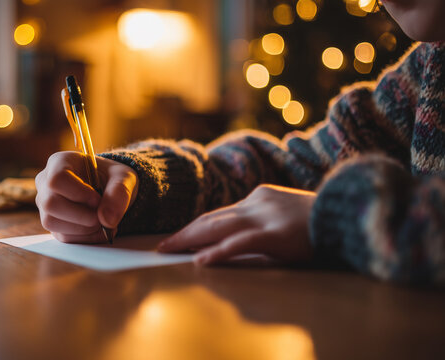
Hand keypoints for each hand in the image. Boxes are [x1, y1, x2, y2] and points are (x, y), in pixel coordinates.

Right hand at [35, 151, 137, 242]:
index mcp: (59, 162)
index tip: (98, 199)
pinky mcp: (53, 223)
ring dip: (83, 228)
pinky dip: (85, 237)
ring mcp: (46, 205)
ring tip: (103, 222)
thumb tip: (106, 220)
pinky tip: (99, 229)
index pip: (57, 179)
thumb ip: (119, 193)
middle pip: (50, 204)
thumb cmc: (112, 178)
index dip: (78, 194)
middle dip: (81, 215)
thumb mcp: (123, 178)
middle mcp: (46, 183)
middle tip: (102, 216)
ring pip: (51, 222)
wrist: (109, 190)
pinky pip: (62, 236)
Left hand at [157, 184, 315, 265]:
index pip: (216, 213)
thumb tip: (227, 240)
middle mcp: (256, 202)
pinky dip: (219, 252)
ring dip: (189, 240)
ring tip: (168, 251)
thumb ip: (257, 222)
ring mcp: (265, 216)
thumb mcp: (282, 215)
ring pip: (218, 227)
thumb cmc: (317, 221)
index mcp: (257, 197)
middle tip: (161, 246)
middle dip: (183, 234)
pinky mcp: (275, 233)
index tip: (174, 237)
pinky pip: (241, 243)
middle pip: (210, 218)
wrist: (349, 214)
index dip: (192, 226)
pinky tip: (201, 261)